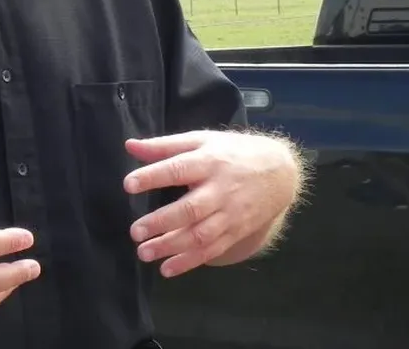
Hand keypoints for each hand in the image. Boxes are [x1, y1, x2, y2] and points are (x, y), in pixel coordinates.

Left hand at [122, 130, 300, 277]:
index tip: (128, 185)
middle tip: (135, 231)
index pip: (178, 169)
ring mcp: (230, 214)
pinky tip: (167, 269)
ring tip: (144, 252)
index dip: (153, 177)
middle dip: (161, 222)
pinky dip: (189, 262)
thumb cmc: (232, 152)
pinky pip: (212, 250)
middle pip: (190, 209)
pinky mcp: (236, 232)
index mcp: (208, 162)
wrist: (280, 172)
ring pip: (200, 235)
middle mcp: (220, 190)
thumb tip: (129, 146)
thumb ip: (164, 146)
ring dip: (171, 247)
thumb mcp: (201, 140)